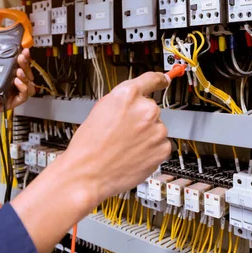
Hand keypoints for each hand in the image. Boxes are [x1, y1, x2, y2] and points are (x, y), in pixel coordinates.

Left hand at [0, 34, 34, 120]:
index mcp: (3, 73)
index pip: (19, 64)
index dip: (24, 57)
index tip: (24, 50)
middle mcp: (8, 82)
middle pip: (26, 73)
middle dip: (26, 64)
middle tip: (21, 58)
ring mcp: (9, 93)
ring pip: (28, 85)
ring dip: (26, 76)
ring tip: (18, 71)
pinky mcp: (8, 103)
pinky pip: (22, 98)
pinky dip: (23, 89)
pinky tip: (16, 82)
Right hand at [10, 71, 170, 252]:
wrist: (87, 173)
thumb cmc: (88, 145)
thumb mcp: (101, 109)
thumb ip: (123, 101)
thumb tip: (135, 101)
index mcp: (127, 94)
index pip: (151, 79)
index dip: (158, 80)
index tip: (165, 79)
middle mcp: (146, 109)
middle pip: (151, 108)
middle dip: (141, 119)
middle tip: (123, 132)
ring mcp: (157, 129)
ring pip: (156, 128)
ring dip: (146, 136)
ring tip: (125, 146)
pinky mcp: (163, 149)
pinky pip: (161, 145)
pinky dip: (151, 150)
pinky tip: (134, 155)